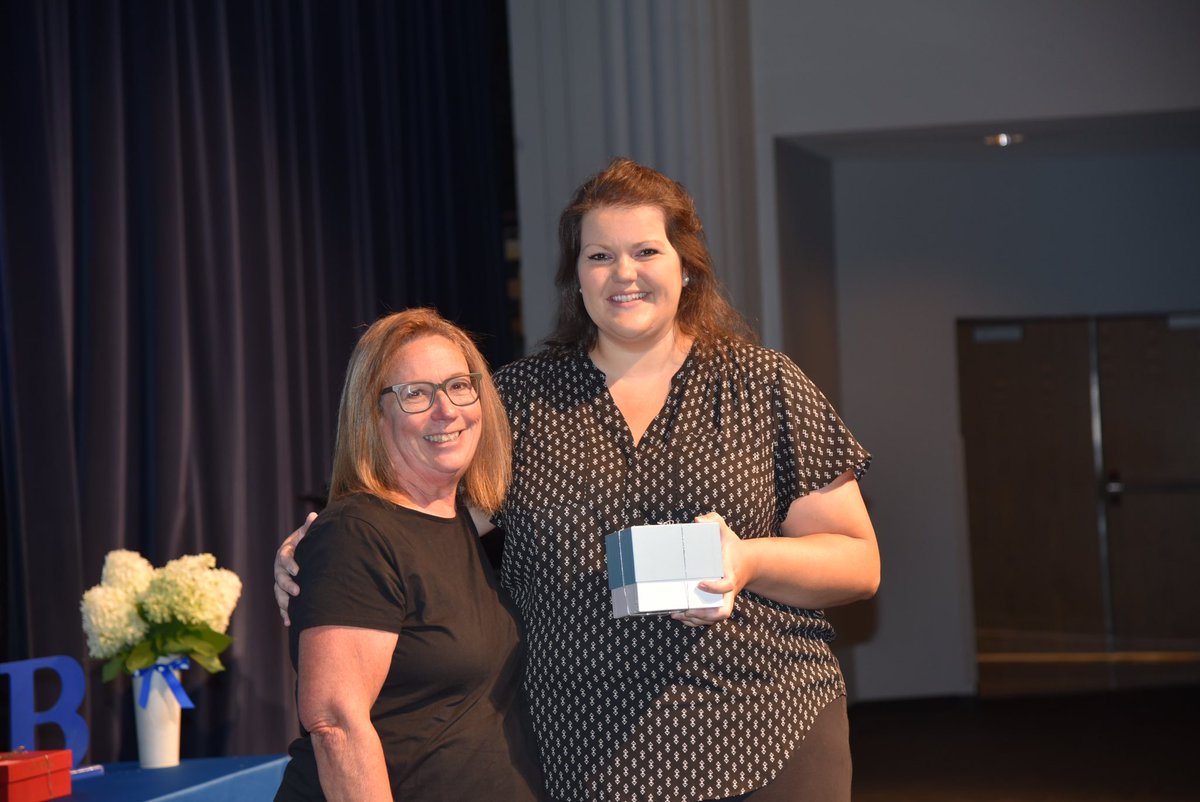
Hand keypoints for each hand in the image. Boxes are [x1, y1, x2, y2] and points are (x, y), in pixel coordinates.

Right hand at [274, 512, 316, 624]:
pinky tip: (289, 622)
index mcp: (285, 553)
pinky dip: (285, 613)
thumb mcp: (308, 534)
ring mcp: (280, 581)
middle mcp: (279, 568)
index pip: (284, 558)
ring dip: (284, 602)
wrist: (303, 552)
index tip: (298, 570)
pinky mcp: (284, 592)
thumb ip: (309, 527)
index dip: (290, 564)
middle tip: (297, 592)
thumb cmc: (307, 542)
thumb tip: (313, 515)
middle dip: (287, 585)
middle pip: (279, 578)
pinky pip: (282, 604)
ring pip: (278, 593)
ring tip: (291, 611)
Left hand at [671, 511, 743, 627]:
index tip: (700, 583)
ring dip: (696, 619)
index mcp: (731, 575)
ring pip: (714, 617)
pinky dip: (696, 620)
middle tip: (686, 609)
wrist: (747, 562)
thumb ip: (715, 521)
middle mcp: (729, 591)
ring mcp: (723, 599)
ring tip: (677, 613)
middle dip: (704, 614)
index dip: (715, 588)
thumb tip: (697, 520)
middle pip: (722, 612)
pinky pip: (709, 617)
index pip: (727, 585)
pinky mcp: (717, 603)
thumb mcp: (725, 531)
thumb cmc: (733, 547)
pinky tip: (681, 616)